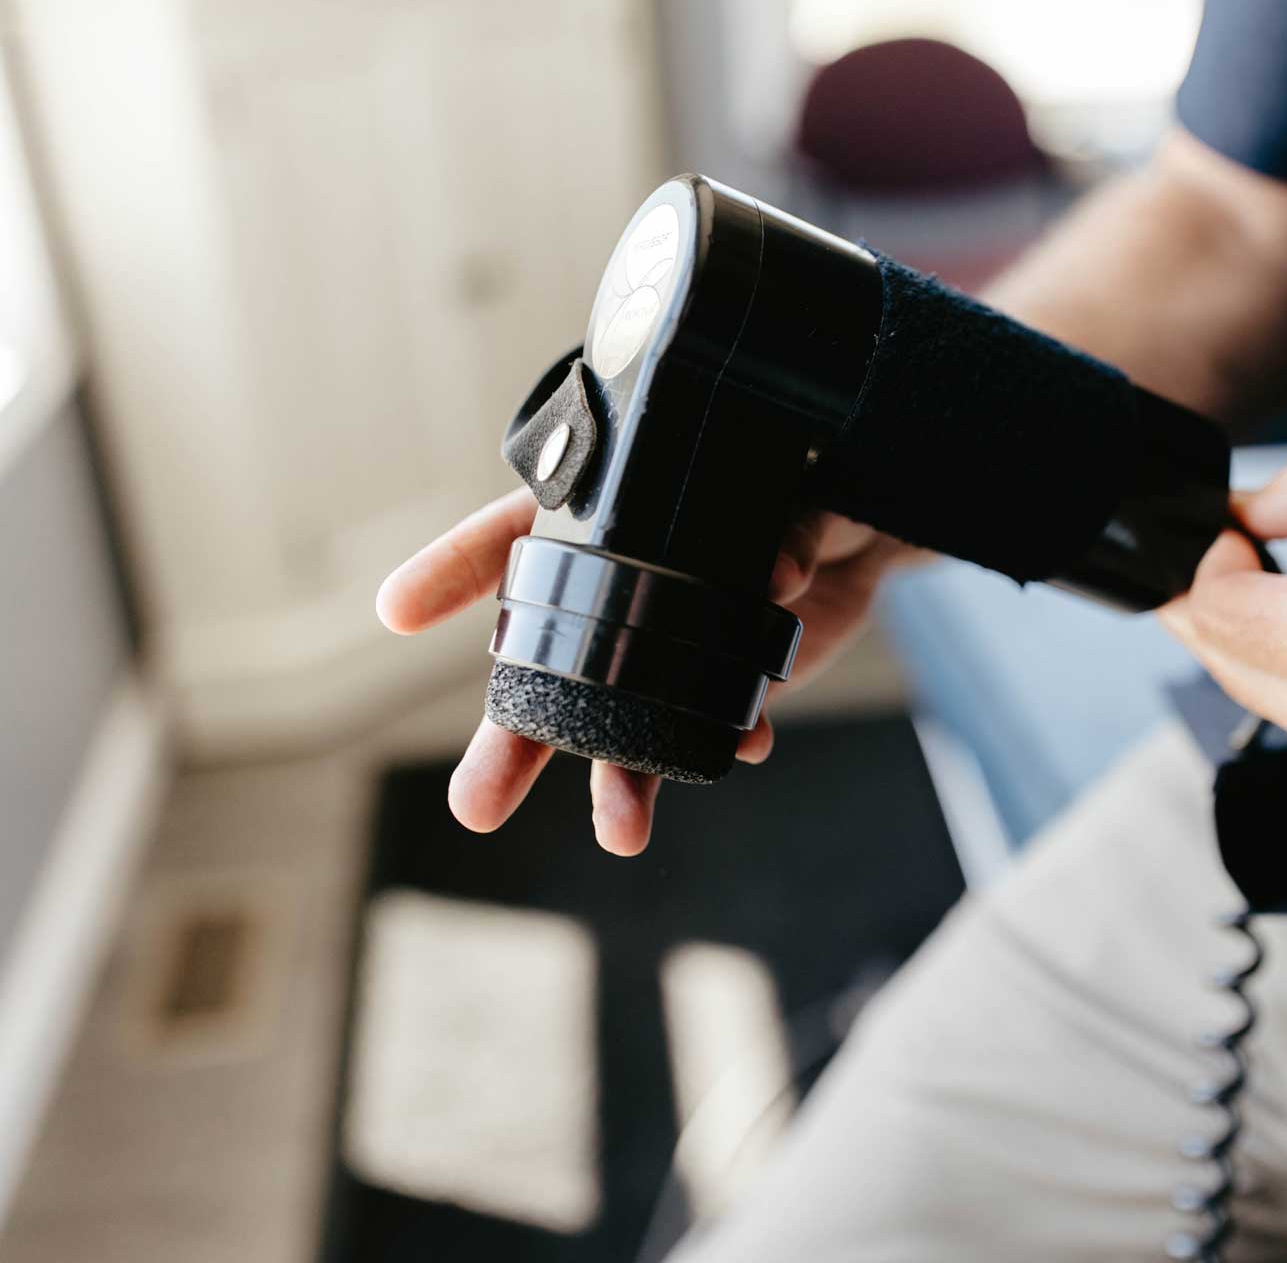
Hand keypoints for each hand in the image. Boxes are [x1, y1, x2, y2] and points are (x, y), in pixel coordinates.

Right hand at [376, 491, 915, 852]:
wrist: (864, 525)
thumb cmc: (802, 479)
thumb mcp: (789, 482)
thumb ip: (780, 526)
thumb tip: (777, 580)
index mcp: (603, 520)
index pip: (510, 538)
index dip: (452, 571)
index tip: (396, 611)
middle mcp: (622, 590)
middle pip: (549, 669)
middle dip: (512, 742)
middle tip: (475, 808)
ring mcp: (670, 643)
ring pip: (623, 720)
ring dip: (619, 779)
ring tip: (620, 832)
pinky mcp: (726, 679)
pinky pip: (716, 724)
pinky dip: (729, 741)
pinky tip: (744, 749)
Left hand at [1160, 430, 1286, 777]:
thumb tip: (1234, 512)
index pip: (1209, 607)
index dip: (1202, 550)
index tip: (1229, 516)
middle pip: (1213, 654)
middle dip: (1209, 591)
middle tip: (1237, 536)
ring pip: (1246, 685)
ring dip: (1242, 626)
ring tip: (1271, 566)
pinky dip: (1284, 658)